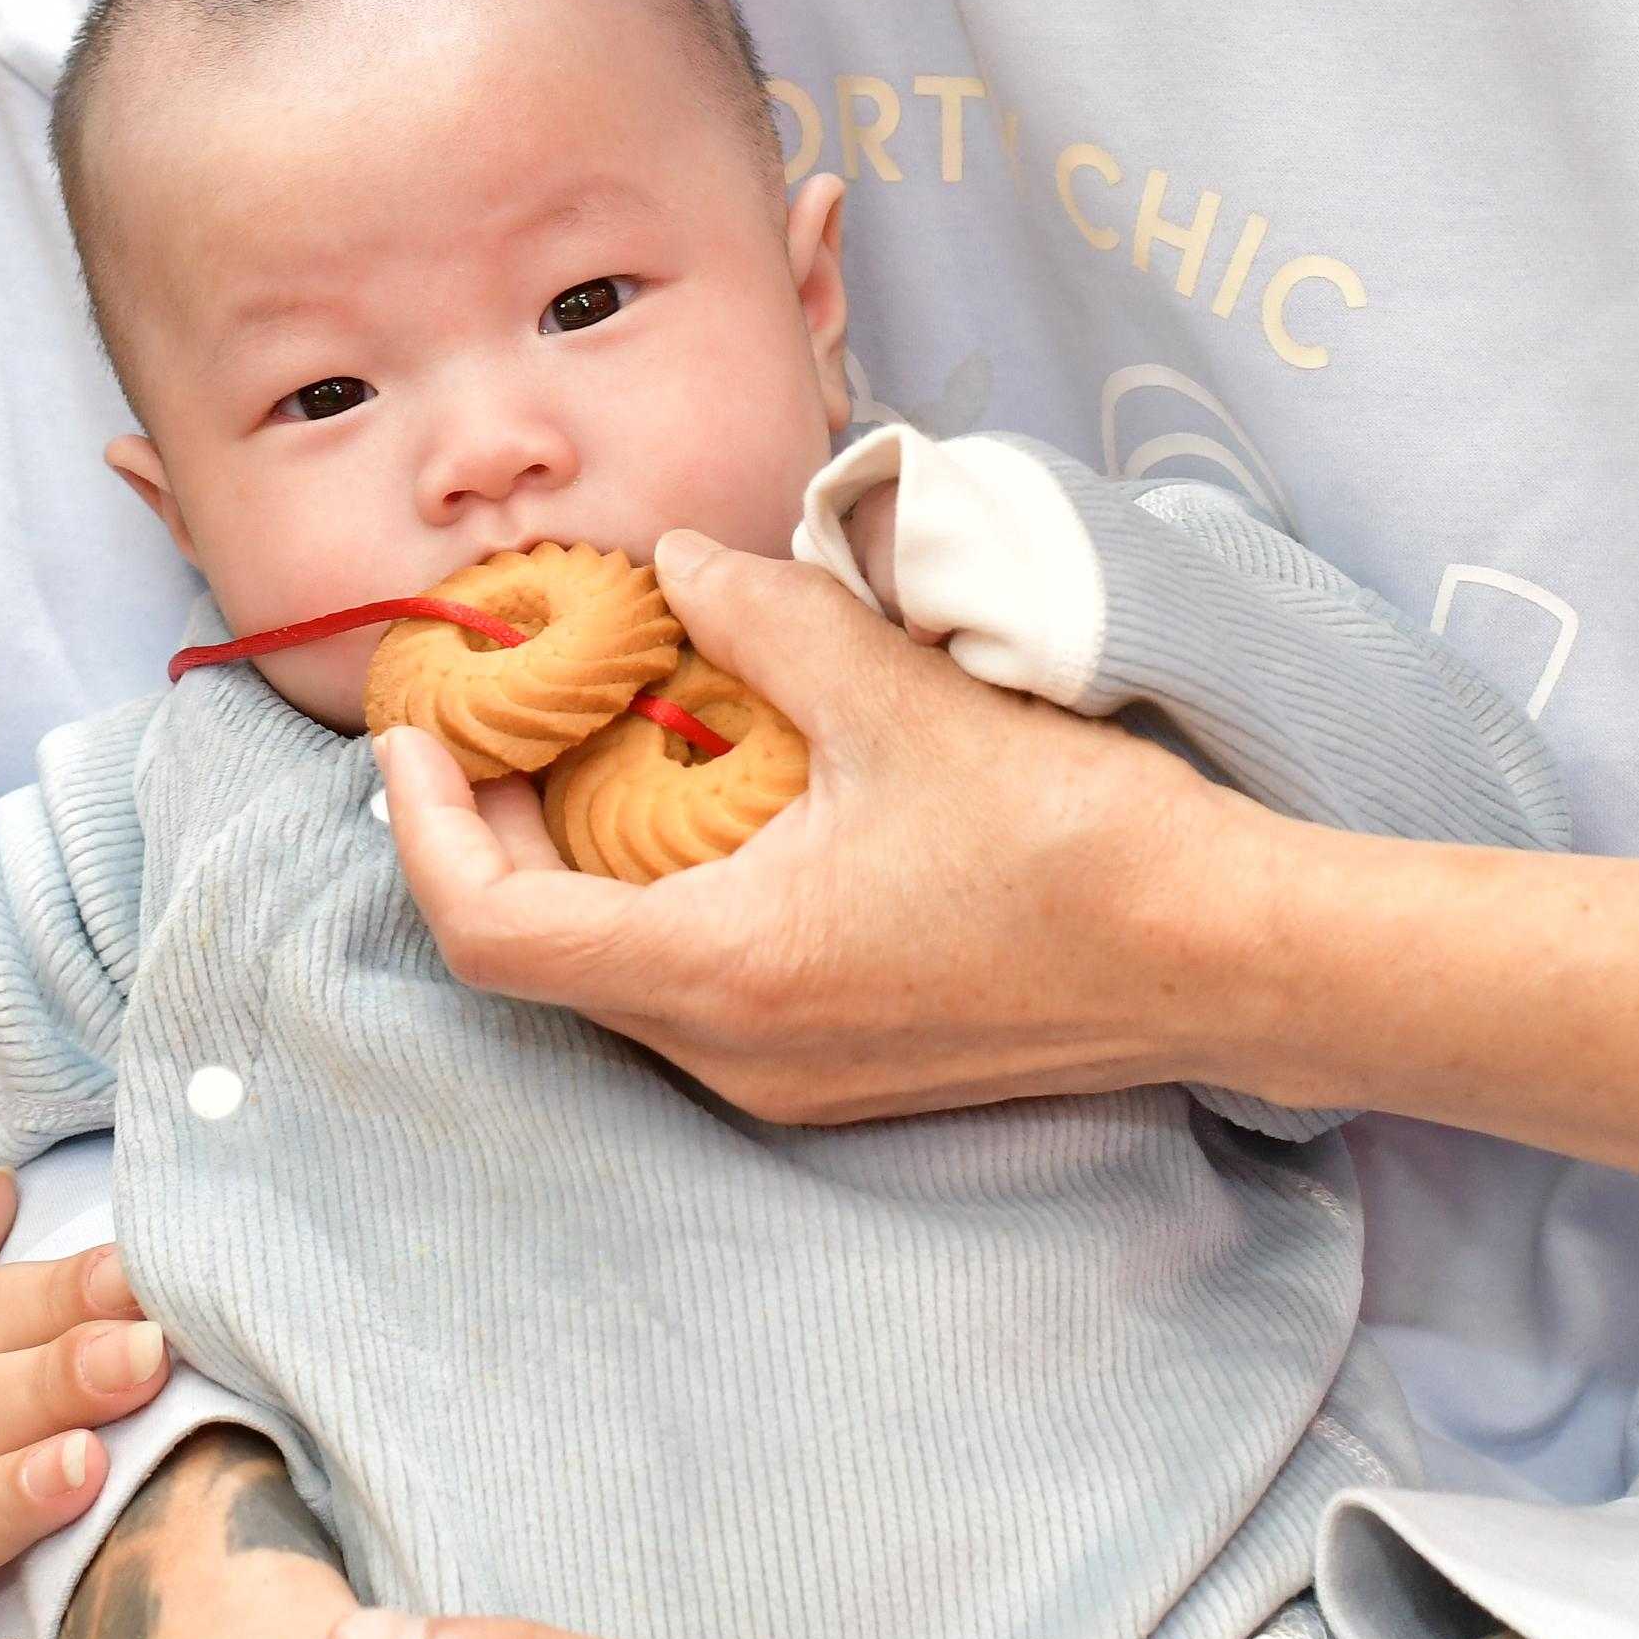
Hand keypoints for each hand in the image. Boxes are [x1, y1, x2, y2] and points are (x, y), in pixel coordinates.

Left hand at [379, 530, 1254, 1129]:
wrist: (1225, 961)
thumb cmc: (1074, 845)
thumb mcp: (899, 700)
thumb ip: (765, 619)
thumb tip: (681, 560)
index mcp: (720, 972)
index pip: (490, 926)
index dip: (423, 823)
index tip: (412, 727)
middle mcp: (732, 1054)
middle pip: (541, 956)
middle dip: (501, 827)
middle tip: (506, 709)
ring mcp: (788, 1078)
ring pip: (621, 973)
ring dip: (588, 861)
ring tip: (606, 734)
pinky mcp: (842, 1068)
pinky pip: (699, 986)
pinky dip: (665, 894)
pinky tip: (714, 800)